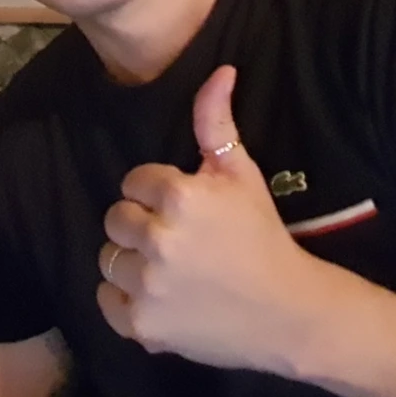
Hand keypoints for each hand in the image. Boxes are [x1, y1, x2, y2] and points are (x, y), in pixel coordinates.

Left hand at [96, 65, 329, 375]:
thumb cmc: (262, 237)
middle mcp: (159, 240)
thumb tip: (220, 71)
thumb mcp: (241, 174)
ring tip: (168, 269)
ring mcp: (149, 286)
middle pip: (116, 219)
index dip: (157, 194)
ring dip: (132, 262)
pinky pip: (106, 301)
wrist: (288, 313)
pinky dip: (123, 300)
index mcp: (179, 197)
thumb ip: (216, 122)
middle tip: (176, 240)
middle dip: (141, 225)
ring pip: (109, 259)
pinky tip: (156, 295)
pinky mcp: (144, 325)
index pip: (134, 182)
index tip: (182, 210)